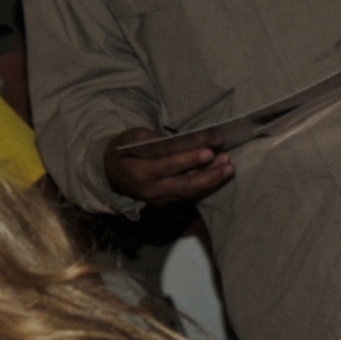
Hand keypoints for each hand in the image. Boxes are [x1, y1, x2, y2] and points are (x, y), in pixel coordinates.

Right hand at [104, 129, 233, 209]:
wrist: (111, 173)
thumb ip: (160, 140)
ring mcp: (159, 200)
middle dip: (209, 175)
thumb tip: (191, 140)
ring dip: (212, 181)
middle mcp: (151, 191)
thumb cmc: (126, 149)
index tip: (210, 149)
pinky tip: (219, 175)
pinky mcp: (166, 202)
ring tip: (229, 167)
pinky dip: (206, 186)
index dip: (190, 158)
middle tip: (228, 162)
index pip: (169, 165)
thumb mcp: (137, 137)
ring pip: (190, 193)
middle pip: (185, 185)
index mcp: (140, 173)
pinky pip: (189, 196)